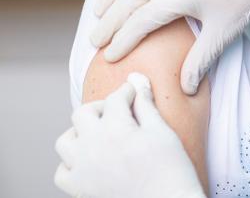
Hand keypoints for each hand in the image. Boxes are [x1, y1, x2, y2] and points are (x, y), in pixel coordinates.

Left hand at [54, 73, 204, 197]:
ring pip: (65, 140)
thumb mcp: (163, 132)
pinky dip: (72, 163)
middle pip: (83, 113)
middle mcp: (92, 146)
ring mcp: (82, 169)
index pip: (115, 98)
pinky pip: (62, 171)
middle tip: (118, 112)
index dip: (128, 91)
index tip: (135, 92)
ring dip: (80, 133)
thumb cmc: (171, 171)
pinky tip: (90, 161)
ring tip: (100, 135)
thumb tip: (137, 79)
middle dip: (101, 107)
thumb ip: (145, 105)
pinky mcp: (79, 190)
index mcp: (116, 129)